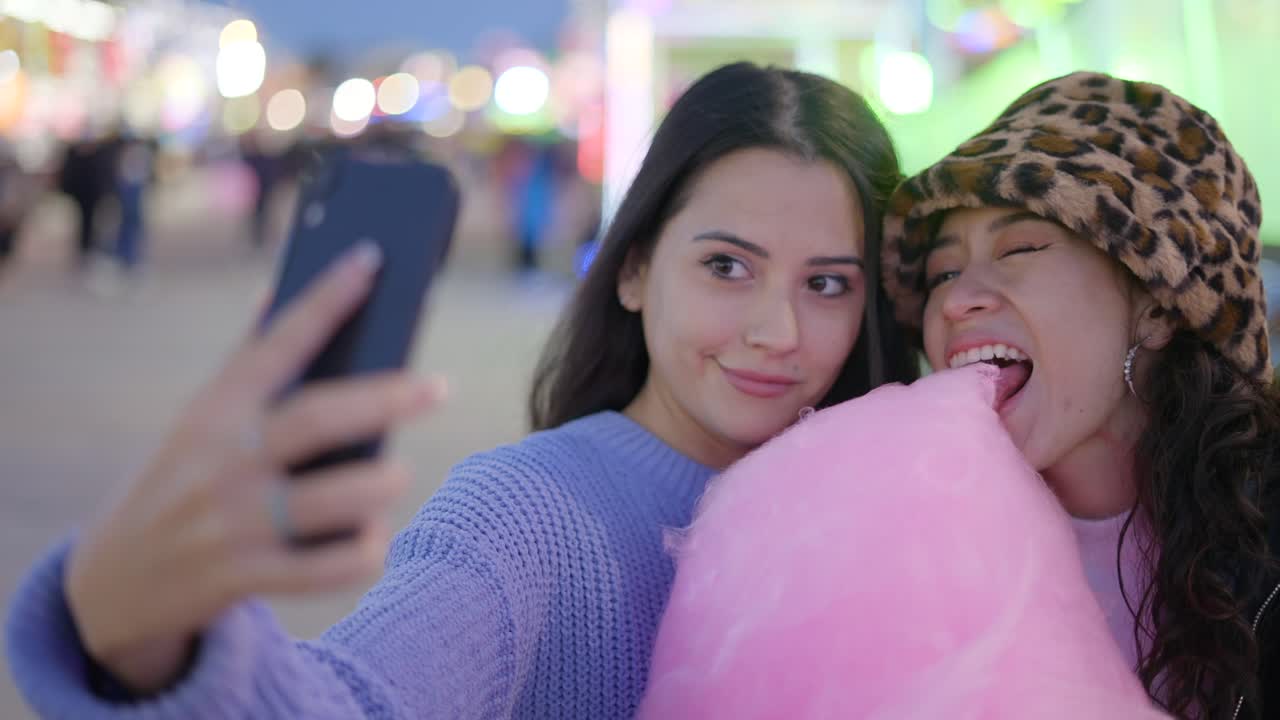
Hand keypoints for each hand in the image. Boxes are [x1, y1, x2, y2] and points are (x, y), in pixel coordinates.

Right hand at [64, 243, 445, 692]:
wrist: (114, 584)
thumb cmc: (183, 483)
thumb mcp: (199, 423)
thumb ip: (245, 366)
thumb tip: (278, 290)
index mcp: (214, 410)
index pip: (274, 342)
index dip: (325, 300)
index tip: (370, 259)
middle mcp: (222, 461)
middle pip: (316, 420)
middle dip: (385, 399)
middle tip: (437, 386)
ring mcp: (231, 522)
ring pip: (332, 499)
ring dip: (381, 485)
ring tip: (396, 475)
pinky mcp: (243, 577)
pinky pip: (327, 568)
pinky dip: (364, 552)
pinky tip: (372, 539)